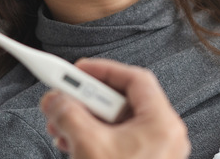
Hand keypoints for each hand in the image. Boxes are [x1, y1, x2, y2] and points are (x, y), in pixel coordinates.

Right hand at [40, 59, 190, 158]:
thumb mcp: (88, 146)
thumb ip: (68, 114)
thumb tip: (55, 99)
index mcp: (162, 124)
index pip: (136, 80)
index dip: (105, 70)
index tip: (79, 70)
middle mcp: (164, 136)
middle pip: (123, 102)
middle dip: (87, 100)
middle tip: (63, 100)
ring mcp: (154, 154)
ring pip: (117, 123)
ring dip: (85, 121)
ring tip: (60, 128)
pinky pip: (117, 142)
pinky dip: (93, 138)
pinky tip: (70, 144)